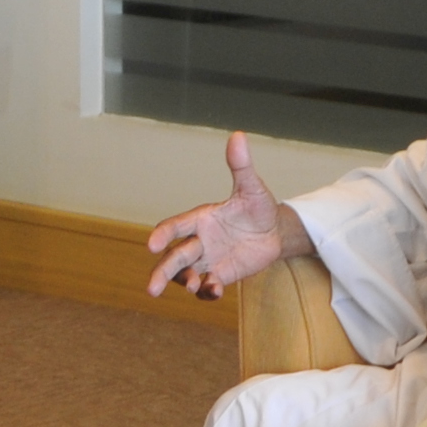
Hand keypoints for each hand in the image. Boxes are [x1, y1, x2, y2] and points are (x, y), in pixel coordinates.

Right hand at [146, 131, 301, 300]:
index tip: (152, 246)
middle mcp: (198, 241)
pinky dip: (208, 291)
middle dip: (162, 271)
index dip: (162, 235)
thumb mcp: (252, 188)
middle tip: (152, 289)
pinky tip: (215, 290)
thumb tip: (238, 136)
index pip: (175, 227)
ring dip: (185, 282)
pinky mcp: (220, 275)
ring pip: (186, 274)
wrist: (274, 232)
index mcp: (200, 218)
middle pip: (174, 257)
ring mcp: (208, 260)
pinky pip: (208, 286)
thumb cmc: (259, 207)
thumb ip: (241, 167)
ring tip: (194, 287)